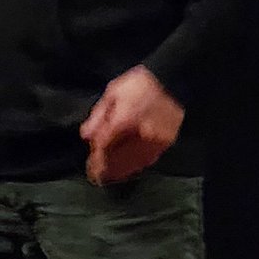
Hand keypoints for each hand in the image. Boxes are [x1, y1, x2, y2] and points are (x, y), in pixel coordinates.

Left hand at [80, 65, 183, 184]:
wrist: (171, 81)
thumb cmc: (137, 84)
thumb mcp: (112, 93)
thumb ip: (98, 116)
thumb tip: (86, 135)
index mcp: (124, 120)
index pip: (106, 146)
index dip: (96, 159)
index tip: (90, 167)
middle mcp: (141, 134)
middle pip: (120, 158)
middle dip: (106, 169)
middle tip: (95, 177)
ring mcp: (156, 140)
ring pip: (134, 163)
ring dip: (120, 171)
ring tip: (108, 177)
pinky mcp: (167, 142)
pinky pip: (148, 160)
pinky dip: (136, 166)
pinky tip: (128, 169)